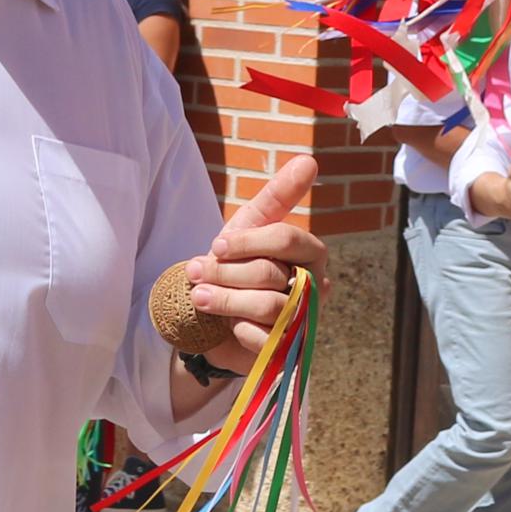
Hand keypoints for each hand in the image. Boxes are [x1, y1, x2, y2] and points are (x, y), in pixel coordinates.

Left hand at [173, 154, 325, 366]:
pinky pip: (263, 337)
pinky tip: (227, 325)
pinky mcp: (289, 352)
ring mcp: (305, 322)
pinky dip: (237, 329)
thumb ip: (277, 196)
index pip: (287, 239)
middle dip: (225, 272)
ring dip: (225, 299)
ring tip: (199, 296)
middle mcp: (316, 288)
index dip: (247, 242)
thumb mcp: (248, 229)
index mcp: (310, 254)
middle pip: (271, 273)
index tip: (216, 245)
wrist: (217, 321)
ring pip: (267, 305)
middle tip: (195, 272)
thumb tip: (309, 159)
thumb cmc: (237, 269)